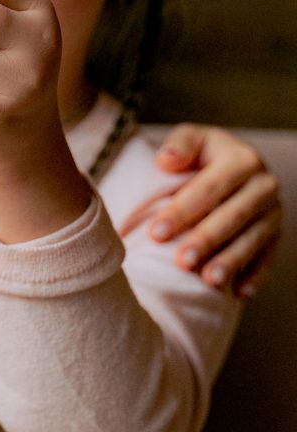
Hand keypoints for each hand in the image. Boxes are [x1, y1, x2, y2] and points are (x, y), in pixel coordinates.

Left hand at [149, 123, 281, 296]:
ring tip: (208, 281)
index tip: (156, 232)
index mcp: (242, 159)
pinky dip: (256, 275)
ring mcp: (273, 212)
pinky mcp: (276, 235)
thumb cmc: (201, 154)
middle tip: (181, 261)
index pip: (209, 188)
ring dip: (231, 261)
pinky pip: (269, 257)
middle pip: (232, 216)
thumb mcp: (191, 138)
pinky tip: (239, 292)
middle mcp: (264, 185)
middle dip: (206, 240)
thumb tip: (165, 160)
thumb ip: (179, 145)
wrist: (231, 165)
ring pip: (253, 240)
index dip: (182, 211)